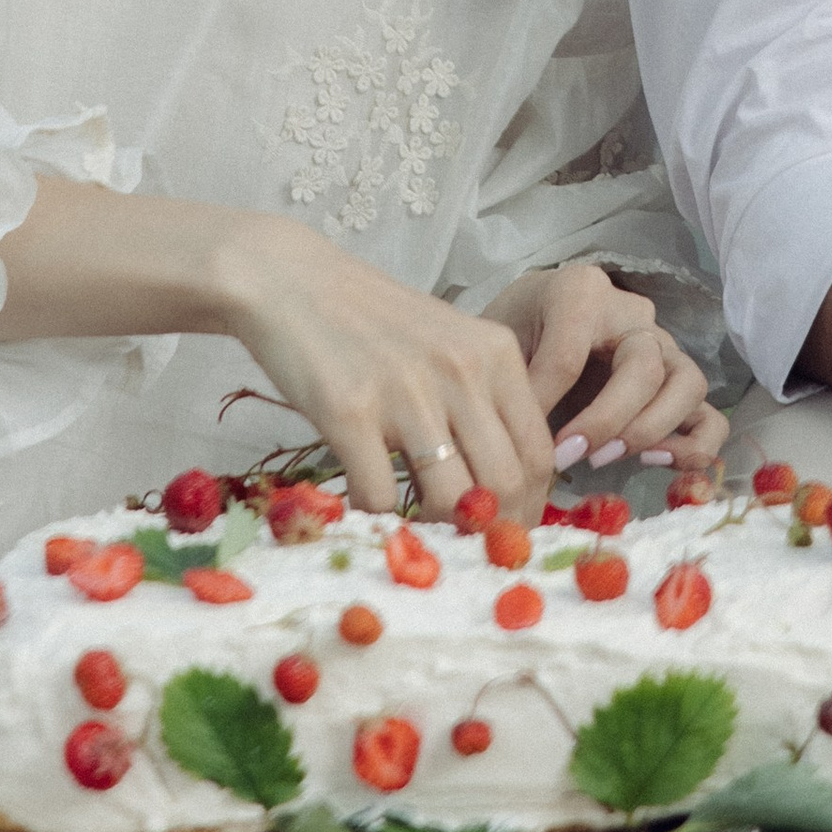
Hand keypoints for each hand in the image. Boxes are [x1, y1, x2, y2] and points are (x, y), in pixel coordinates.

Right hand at [208, 217, 555, 523]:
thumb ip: (482, 402)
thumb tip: (506, 487)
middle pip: (505, 482)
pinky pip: (380, 494)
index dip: (530, 506)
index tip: (508, 532)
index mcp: (495, 354)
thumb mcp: (448, 344)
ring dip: (437, 531)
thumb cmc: (372, 321)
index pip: (539, 451)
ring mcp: (406, 392)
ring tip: (418, 531)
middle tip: (466, 549)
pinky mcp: (349, 411)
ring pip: (452, 499)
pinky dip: (376, 516)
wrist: (291, 282)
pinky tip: (367, 506)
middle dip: (491, 531)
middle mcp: (461, 371)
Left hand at [485, 263, 727, 473]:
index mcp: (582, 293)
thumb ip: (519, 380)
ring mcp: (665, 349)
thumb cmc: (521, 328)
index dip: (549, 403)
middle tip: (568, 455)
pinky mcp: (679, 386)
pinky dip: (693, 446)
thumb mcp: (505, 342)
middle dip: (607, 419)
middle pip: (644, 366)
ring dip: (652, 429)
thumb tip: (529, 440)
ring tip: (608, 458)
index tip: (530, 444)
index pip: (571, 353)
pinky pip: (711, 418)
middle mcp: (634, 316)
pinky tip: (653, 461)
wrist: (537, 316)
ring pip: (688, 384)